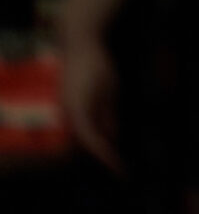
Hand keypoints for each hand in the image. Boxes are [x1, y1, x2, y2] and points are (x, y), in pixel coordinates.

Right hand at [57, 19, 120, 169]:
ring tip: (115, 152)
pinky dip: (93, 131)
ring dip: (97, 142)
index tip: (118, 169)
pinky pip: (79, 125)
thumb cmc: (97, 65)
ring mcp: (64, 110)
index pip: (92, 142)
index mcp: (78, 112)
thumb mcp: (111, 90)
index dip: (105, 157)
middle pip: (84, 144)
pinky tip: (107, 131)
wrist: (78, 45)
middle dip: (101, 153)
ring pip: (81, 136)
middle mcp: (67, 114)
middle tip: (119, 164)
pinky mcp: (65, 106)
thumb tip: (111, 137)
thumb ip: (109, 114)